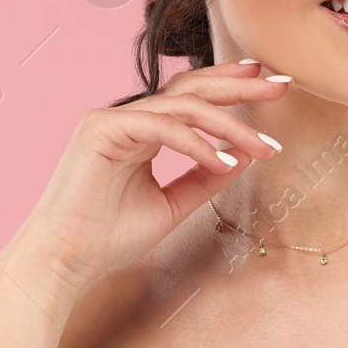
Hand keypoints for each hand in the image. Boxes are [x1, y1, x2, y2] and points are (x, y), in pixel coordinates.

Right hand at [0, 60, 286, 291]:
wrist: (65, 263)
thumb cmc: (109, 239)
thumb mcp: (172, 204)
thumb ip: (204, 177)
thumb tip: (244, 153)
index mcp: (142, 130)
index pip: (192, 97)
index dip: (231, 86)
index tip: (270, 84)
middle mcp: (127, 117)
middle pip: (192, 87)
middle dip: (241, 85)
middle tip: (282, 85)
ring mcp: (112, 118)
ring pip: (183, 106)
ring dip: (230, 124)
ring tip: (264, 145)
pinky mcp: (101, 129)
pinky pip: (162, 127)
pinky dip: (197, 143)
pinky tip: (224, 160)